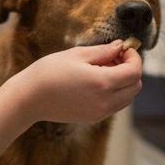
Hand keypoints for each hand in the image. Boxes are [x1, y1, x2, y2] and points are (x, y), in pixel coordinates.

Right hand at [17, 41, 143, 124]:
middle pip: (135, 87)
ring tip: (105, 69)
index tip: (124, 48)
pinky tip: (98, 81)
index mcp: (102, 83)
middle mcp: (105, 101)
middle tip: (115, 57)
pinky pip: (115, 105)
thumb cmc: (48, 73)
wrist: (29, 99)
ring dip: (124, 82)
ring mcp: (99, 112)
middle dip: (131, 70)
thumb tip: (120, 46)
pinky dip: (115, 93)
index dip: (134, 57)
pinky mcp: (93, 118)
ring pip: (127, 98)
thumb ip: (103, 51)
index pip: (134, 72)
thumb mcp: (77, 55)